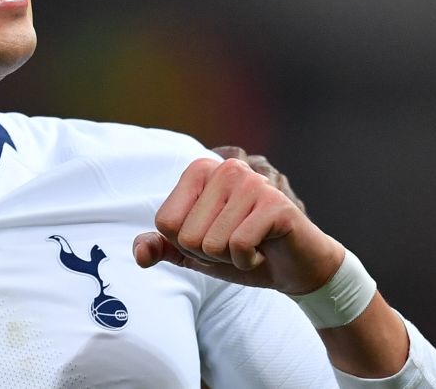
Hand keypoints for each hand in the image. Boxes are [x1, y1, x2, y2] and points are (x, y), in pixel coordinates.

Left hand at [133, 158, 341, 295]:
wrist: (295, 267)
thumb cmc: (243, 252)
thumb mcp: (194, 252)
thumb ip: (162, 247)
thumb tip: (140, 253)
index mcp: (198, 171)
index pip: (165, 222)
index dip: (186, 244)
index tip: (213, 239)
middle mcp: (224, 168)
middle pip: (187, 235)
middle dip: (209, 254)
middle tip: (236, 244)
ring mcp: (251, 182)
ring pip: (212, 243)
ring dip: (230, 258)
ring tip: (251, 245)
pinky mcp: (275, 204)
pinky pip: (239, 245)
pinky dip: (248, 261)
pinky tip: (264, 250)